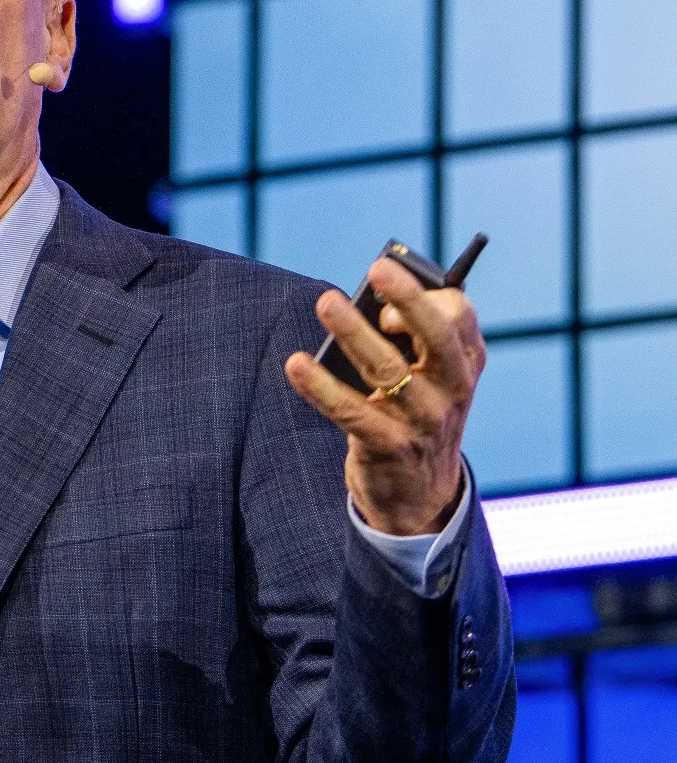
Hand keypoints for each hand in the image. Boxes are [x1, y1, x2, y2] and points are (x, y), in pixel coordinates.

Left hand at [284, 258, 486, 536]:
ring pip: (387, 369)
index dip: (424, 296)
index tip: (386, 281)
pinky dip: (321, 387)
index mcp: (465, 362)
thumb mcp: (428, 377)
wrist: (421, 494)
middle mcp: (452, 388)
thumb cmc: (415, 413)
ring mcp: (423, 419)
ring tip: (326, 302)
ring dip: (353, 332)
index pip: (458, 316)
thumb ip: (407, 340)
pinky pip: (351, 412)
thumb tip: (361, 306)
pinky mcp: (390, 446)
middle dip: (408, 299)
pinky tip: (296, 364)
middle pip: (436, 336)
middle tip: (377, 268)